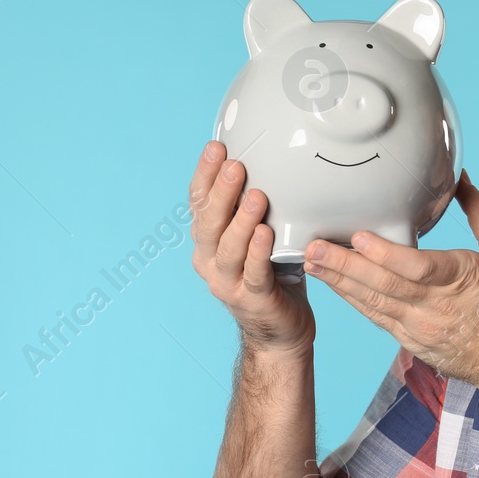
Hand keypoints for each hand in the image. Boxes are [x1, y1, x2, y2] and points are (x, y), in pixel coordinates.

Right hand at [189, 140, 315, 357]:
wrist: (279, 330)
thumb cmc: (272, 274)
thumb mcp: (259, 235)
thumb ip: (254, 207)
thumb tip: (267, 161)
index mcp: (207, 240)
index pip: (199, 203)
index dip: (205, 175)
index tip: (216, 147)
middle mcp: (209, 260)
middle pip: (208, 222)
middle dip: (220, 191)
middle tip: (234, 165)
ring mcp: (227, 282)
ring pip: (229, 247)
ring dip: (241, 220)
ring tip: (255, 196)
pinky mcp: (251, 299)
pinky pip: (253, 272)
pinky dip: (259, 252)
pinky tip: (266, 234)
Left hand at [303, 170, 478, 392]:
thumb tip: (460, 178)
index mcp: (464, 281)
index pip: (418, 269)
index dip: (385, 254)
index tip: (359, 236)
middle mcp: (437, 308)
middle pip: (384, 286)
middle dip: (345, 266)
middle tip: (314, 248)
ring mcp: (421, 329)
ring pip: (374, 304)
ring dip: (341, 283)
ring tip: (312, 263)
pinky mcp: (412, 341)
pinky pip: (377, 318)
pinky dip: (354, 301)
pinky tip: (335, 285)